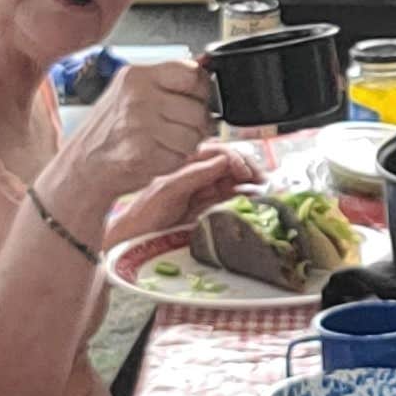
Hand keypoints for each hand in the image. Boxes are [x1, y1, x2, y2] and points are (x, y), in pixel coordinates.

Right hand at [45, 60, 214, 236]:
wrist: (83, 166)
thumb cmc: (109, 130)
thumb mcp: (130, 92)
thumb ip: (165, 81)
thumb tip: (205, 67)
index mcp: (136, 76)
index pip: (193, 74)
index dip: (202, 90)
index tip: (196, 99)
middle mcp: (137, 97)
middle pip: (198, 108)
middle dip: (197, 123)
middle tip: (180, 129)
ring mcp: (140, 125)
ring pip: (194, 134)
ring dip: (188, 144)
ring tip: (167, 143)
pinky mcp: (144, 153)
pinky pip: (182, 156)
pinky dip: (175, 160)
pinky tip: (157, 155)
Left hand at [99, 142, 259, 247]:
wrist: (133, 242)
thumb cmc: (144, 215)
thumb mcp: (168, 189)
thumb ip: (194, 174)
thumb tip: (223, 161)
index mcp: (186, 165)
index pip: (217, 152)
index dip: (234, 158)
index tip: (244, 171)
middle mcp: (196, 177)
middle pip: (230, 165)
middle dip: (248, 168)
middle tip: (260, 180)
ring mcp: (203, 194)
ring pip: (233, 181)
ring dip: (249, 182)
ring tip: (262, 188)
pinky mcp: (207, 211)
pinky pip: (230, 199)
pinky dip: (244, 197)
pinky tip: (252, 198)